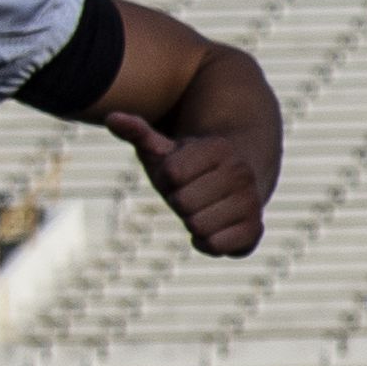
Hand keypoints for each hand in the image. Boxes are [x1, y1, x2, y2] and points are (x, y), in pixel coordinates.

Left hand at [109, 108, 266, 257]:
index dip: (166, 178)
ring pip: (197, 227)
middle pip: (182, 203)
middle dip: (179, 202)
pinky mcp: (255, 230)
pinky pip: (214, 247)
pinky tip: (214, 228)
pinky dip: (206, 243)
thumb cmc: (192, 166)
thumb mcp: (165, 149)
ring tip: (204, 209)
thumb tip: (111, 118)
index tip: (181, 174)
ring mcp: (251, 202)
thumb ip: (139, 134)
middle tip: (193, 194)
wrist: (239, 181)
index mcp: (219, 149)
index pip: (171, 174)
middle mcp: (241, 173)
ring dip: (192, 222)